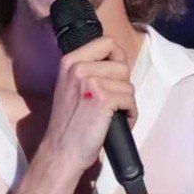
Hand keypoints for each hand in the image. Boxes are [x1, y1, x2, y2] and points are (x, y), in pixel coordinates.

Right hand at [39, 36, 137, 174]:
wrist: (62, 151)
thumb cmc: (70, 123)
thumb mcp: (71, 86)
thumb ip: (90, 70)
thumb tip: (119, 60)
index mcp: (69, 61)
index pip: (107, 42)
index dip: (117, 59)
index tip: (114, 77)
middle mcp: (78, 68)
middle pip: (122, 65)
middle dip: (122, 86)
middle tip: (112, 103)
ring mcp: (91, 82)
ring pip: (128, 85)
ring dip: (127, 103)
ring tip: (113, 115)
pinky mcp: (103, 99)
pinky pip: (130, 101)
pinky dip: (130, 115)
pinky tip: (117, 123)